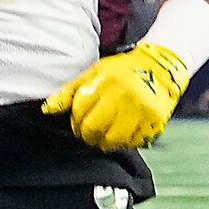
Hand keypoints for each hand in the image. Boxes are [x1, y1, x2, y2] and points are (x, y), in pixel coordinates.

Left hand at [43, 42, 188, 152]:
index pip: (80, 113)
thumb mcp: (93, 73)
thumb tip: (47, 109)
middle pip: (94, 130)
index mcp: (106, 81)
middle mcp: (124, 96)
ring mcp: (141, 110)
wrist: (161, 66)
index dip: (75, 122)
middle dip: (88, 134)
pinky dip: (126, 141)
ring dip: (106, 141)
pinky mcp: (154, 121)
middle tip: (91, 131)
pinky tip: (125, 131)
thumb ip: (69, 91)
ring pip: (112, 141)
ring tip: (108, 132)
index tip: (79, 122)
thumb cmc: (123, 70)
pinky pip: (133, 142)